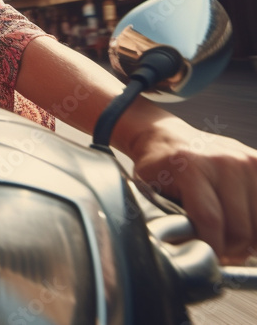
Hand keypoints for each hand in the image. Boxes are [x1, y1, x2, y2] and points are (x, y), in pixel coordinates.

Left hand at [131, 123, 256, 261]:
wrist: (168, 136)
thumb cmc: (158, 169)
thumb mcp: (149, 191)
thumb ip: (168, 219)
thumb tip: (187, 252)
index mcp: (189, 166)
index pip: (210, 220)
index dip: (211, 248)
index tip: (207, 259)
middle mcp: (223, 161)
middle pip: (240, 228)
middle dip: (230, 250)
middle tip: (218, 253)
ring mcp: (246, 160)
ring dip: (248, 241)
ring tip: (229, 240)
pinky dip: (256, 224)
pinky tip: (243, 225)